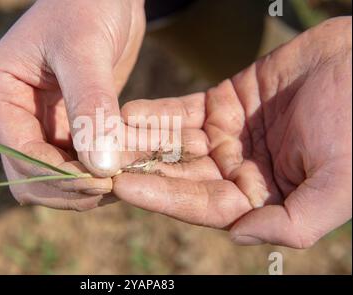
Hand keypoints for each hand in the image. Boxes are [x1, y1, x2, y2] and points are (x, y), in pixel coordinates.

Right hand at [0, 0, 144, 209]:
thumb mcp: (85, 48)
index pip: (19, 152)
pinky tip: (125, 168)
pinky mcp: (66, 126)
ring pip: (54, 177)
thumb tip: (101, 167)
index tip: (102, 182)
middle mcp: (14, 113)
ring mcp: (39, 122)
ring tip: (124, 180)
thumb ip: (91, 105)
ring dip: (86, 185)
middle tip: (113, 188)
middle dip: (70, 187)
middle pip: (31, 175)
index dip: (58, 175)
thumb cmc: (86, 4)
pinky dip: (98, 172)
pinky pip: (77, 162)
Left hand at [113, 17, 351, 247]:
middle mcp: (240, 172)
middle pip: (181, 175)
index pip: (202, 205)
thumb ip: (294, 222)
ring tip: (104, 136)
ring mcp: (229, 138)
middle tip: (101, 162)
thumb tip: (239, 236)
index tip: (123, 186)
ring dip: (141, 142)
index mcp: (262, 199)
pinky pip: (184, 111)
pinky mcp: (224, 104)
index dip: (162, 197)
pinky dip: (157, 113)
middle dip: (141, 170)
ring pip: (177, 143)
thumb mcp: (340, 183)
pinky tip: (128, 113)